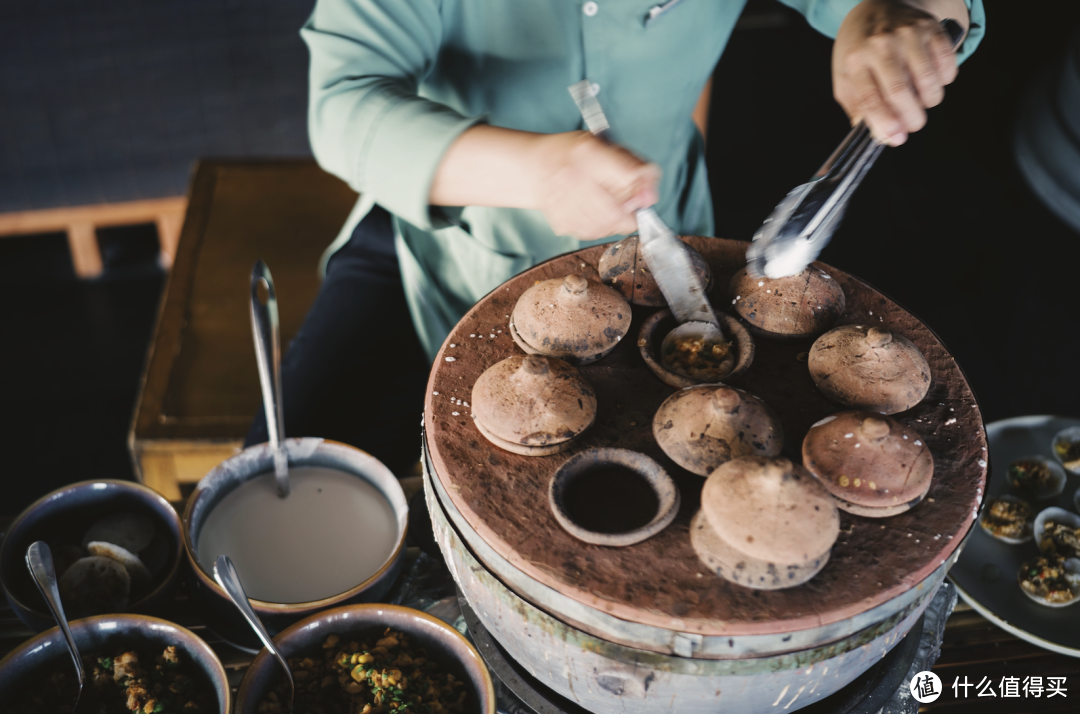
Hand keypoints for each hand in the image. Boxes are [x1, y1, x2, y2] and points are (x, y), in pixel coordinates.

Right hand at [533, 132, 659, 240]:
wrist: (536, 167)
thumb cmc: (574, 155)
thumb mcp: (606, 146)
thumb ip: (634, 166)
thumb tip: (650, 197)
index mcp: (588, 153)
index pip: (629, 176)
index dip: (641, 187)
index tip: (642, 190)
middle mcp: (573, 178)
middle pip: (617, 210)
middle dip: (629, 212)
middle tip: (626, 204)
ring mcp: (564, 203)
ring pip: (606, 226)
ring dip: (615, 221)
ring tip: (608, 206)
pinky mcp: (561, 222)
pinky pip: (593, 234)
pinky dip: (600, 227)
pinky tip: (594, 213)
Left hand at [832, 0, 967, 145]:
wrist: (877, 6)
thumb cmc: (859, 49)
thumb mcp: (846, 77)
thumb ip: (857, 108)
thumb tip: (880, 136)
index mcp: (855, 60)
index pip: (871, 98)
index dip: (885, 123)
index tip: (896, 138)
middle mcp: (881, 44)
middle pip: (901, 93)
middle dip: (911, 118)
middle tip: (913, 125)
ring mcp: (908, 34)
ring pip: (928, 82)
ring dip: (929, 101)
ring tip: (920, 101)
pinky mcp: (932, 28)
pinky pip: (947, 67)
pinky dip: (943, 81)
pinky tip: (930, 79)